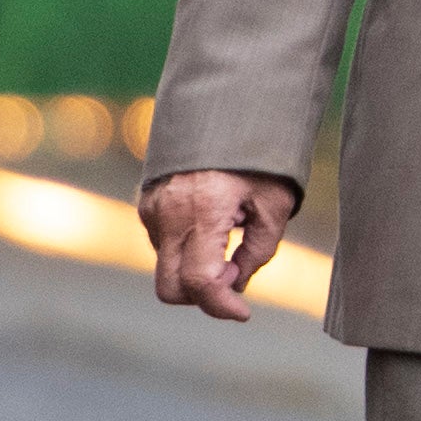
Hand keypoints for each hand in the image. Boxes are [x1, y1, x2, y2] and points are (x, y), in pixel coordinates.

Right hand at [140, 167, 301, 320]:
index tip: (243, 312)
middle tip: (234, 271)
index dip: (222, 306)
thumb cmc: (258, 156)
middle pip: (171, 288)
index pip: (199, 282)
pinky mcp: (146, 204)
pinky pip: (161, 244)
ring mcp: (152, 209)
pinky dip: (185, 249)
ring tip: (228, 234)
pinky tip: (212, 223)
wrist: (225, 107)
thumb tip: (235, 284)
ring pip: (165, 267)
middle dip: (202, 295)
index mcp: (202, 212)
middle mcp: (168, 214)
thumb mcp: (274, 205)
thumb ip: (257, 252)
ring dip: (194, 269)